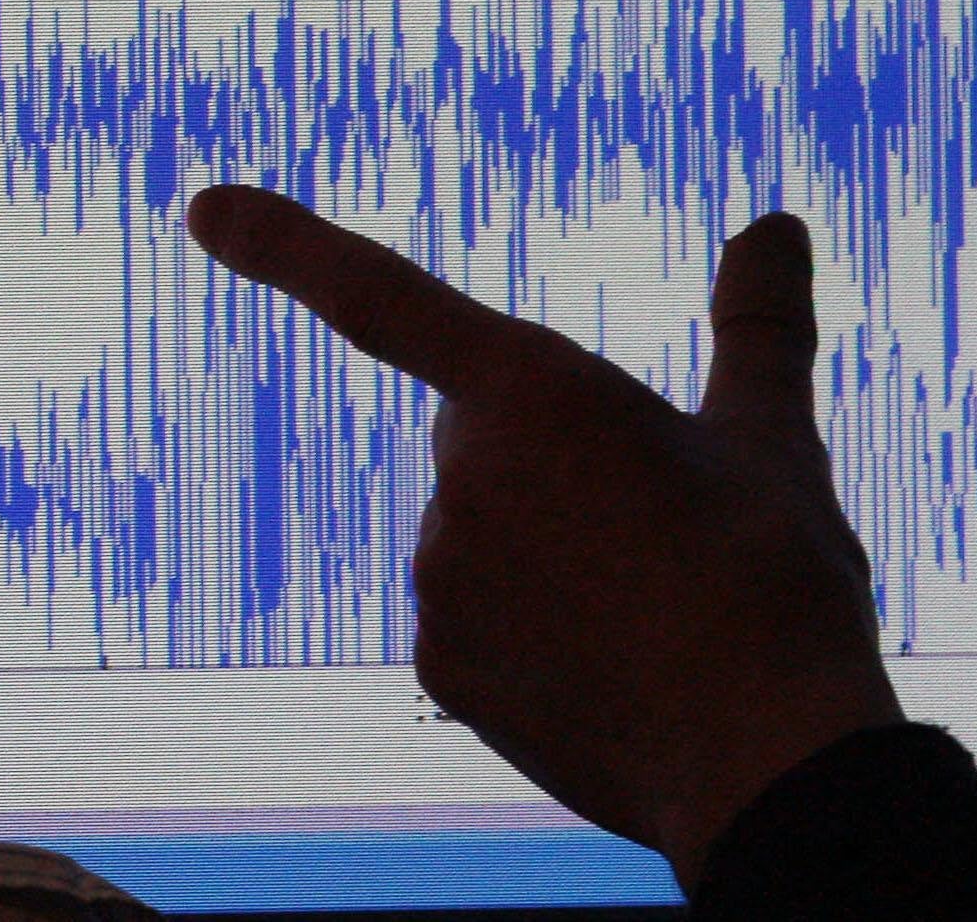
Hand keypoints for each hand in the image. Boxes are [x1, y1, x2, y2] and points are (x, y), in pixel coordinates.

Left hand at [186, 185, 900, 887]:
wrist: (768, 767)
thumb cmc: (773, 586)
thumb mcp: (772, 439)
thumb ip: (759, 321)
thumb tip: (775, 222)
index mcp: (527, 388)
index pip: (377, 293)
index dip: (283, 243)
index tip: (200, 209)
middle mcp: (458, 474)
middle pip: (482, 435)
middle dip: (550, 462)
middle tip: (661, 527)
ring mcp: (438, 577)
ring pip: (483, 534)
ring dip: (547, 555)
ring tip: (654, 613)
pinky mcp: (438, 668)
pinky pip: (474, 622)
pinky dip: (531, 634)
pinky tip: (612, 672)